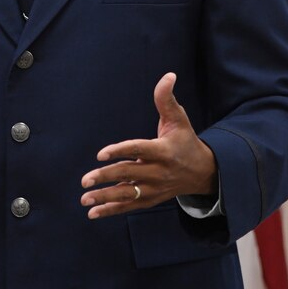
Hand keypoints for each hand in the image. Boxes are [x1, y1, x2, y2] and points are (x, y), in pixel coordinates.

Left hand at [80, 72, 216, 218]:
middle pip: (129, 174)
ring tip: (84, 199)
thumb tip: (168, 75)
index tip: (100, 154)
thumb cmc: (185, 140)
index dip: (120, 151)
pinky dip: (111, 210)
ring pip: (127, 194)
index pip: (138, 150)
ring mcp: (154, 188)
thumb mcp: (179, 118)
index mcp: (163, 151)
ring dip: (105, 198)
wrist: (202, 172)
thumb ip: (167, 99)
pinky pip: (129, 206)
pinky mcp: (150, 199)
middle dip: (106, 178)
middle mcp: (158, 172)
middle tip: (85, 179)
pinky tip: (93, 213)